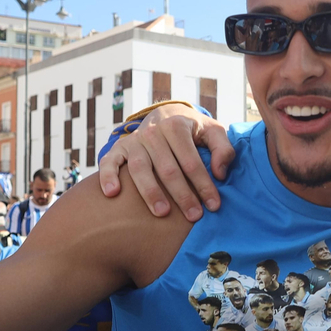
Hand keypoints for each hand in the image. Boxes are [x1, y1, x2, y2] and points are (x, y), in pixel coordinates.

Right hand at [97, 103, 234, 219]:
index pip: (192, 161)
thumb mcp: (213, 132)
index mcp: (176, 126)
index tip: (214, 206)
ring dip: (150, 192)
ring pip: (140, 168)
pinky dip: (107, 176)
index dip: (204, 185)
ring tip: (162, 213)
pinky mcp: (119, 148)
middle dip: (182, 194)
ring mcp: (134, 140)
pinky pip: (109, 162)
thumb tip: (219, 174)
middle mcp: (153, 132)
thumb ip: (223, 150)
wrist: (165, 114)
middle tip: (194, 216)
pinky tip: (113, 193)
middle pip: (167, 168)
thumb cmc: (193, 130)